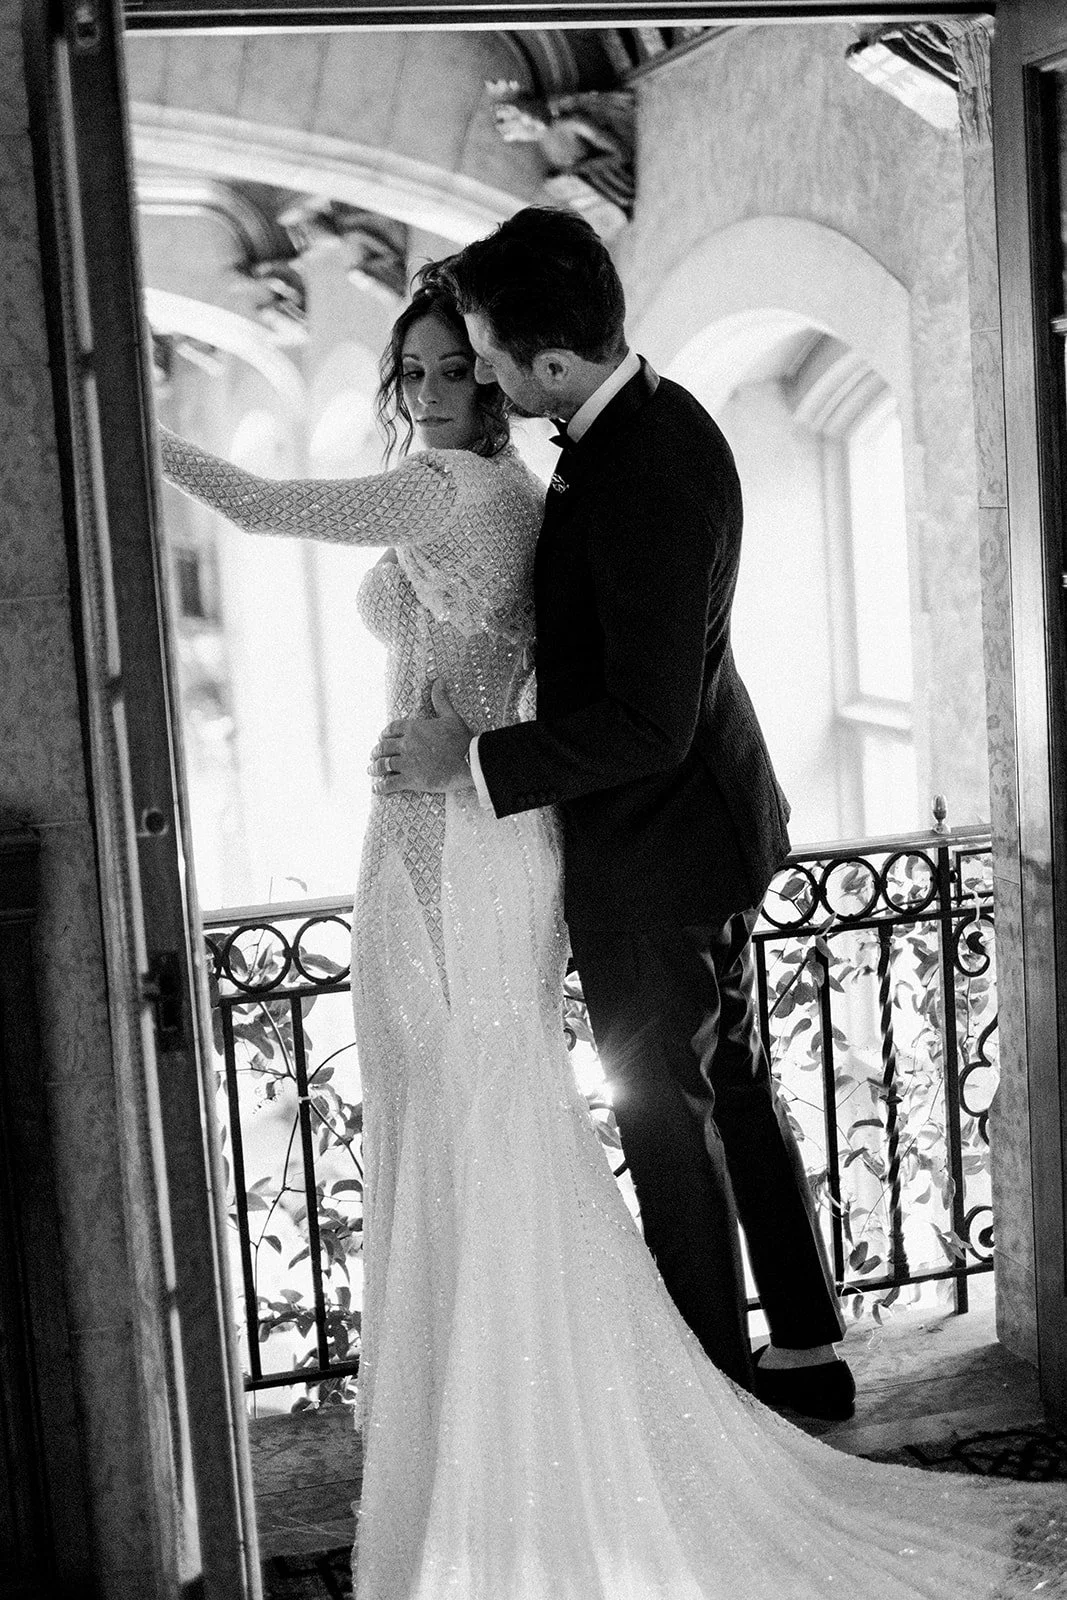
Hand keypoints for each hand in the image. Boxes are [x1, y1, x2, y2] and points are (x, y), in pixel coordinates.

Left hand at [370, 678, 473, 795]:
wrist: (469, 761)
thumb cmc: (462, 739)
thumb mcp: (450, 716)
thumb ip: (440, 699)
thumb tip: (440, 681)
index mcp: (414, 727)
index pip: (392, 728)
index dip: (385, 733)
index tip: (381, 737)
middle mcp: (406, 744)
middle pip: (384, 747)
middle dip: (377, 751)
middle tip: (373, 755)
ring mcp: (407, 762)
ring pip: (383, 765)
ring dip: (375, 768)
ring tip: (371, 770)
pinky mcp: (411, 779)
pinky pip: (390, 783)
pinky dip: (381, 787)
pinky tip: (376, 789)